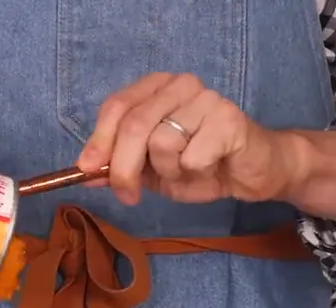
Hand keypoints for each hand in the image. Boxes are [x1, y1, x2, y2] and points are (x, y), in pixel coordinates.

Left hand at [75, 72, 306, 205]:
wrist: (252, 171)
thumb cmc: (201, 164)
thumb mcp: (151, 169)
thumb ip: (119, 165)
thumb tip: (83, 171)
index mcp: (156, 88)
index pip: (116, 106)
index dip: (98, 140)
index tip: (87, 170)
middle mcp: (179, 84)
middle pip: (134, 125)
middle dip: (124, 168)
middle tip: (128, 195)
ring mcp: (206, 98)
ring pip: (162, 143)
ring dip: (170, 172)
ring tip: (189, 171)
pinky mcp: (228, 119)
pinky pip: (192, 157)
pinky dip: (196, 173)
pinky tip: (211, 167)